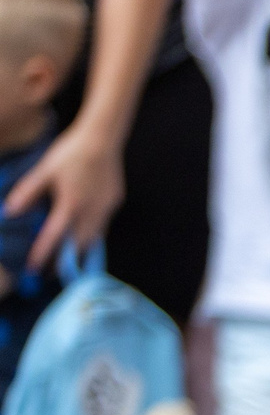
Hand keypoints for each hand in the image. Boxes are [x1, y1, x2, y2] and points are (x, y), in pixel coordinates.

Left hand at [2, 119, 125, 269]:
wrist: (102, 140)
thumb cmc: (69, 154)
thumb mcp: (43, 171)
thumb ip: (26, 194)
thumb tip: (8, 213)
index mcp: (70, 205)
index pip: (54, 238)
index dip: (42, 255)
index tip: (32, 270)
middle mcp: (90, 213)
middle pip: (77, 247)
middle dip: (63, 263)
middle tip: (49, 274)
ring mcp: (105, 210)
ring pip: (92, 241)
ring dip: (78, 253)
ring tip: (65, 263)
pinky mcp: (113, 205)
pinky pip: (101, 227)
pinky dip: (90, 237)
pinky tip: (81, 237)